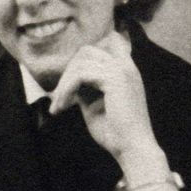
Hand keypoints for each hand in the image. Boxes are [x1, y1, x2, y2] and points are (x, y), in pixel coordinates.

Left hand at [50, 31, 168, 178]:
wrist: (132, 149)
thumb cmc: (115, 132)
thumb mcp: (95, 103)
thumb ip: (86, 87)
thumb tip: (69, 78)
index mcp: (125, 71)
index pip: (109, 41)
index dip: (86, 54)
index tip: (70, 78)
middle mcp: (126, 66)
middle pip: (86, 51)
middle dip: (68, 72)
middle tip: (58, 97)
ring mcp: (122, 70)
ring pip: (81, 62)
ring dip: (64, 84)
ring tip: (59, 106)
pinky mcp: (115, 78)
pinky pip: (81, 75)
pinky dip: (67, 90)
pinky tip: (62, 106)